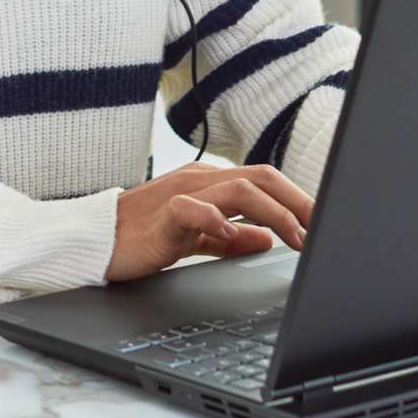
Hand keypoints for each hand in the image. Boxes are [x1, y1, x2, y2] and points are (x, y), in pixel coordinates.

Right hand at [107, 162, 313, 281]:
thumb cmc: (141, 235)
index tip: (322, 223)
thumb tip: (268, 238)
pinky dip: (217, 220)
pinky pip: (193, 209)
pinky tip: (233, 236)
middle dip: (297, 203)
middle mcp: (200, 180)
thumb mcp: (195, 236)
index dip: (298, 199)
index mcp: (209, 184)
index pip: (264, 180)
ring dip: (273, 214)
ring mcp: (181, 193)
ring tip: (294, 238)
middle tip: (321, 230)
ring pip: (238, 189)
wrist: (95, 240)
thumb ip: (230, 236)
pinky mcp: (162, 214)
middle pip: (260, 178)